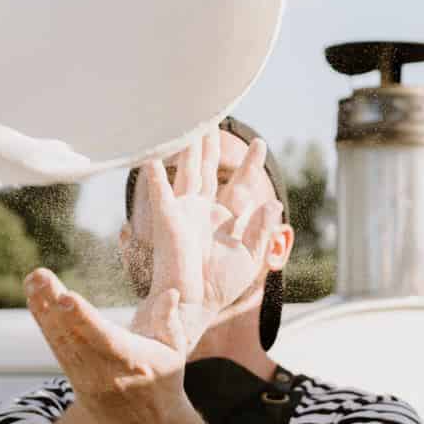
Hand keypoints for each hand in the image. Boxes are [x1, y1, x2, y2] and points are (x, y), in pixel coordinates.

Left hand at [24, 268, 190, 423]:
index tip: (65, 296)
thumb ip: (169, 321)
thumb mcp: (174, 352)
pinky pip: (57, 349)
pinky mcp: (74, 380)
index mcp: (131, 361)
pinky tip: (35, 301)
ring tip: (32, 281)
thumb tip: (172, 293)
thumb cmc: (164, 380)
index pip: (103, 337)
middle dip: (53, 304)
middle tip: (38, 276)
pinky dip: (45, 324)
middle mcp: (104, 371)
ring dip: (43, 310)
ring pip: (60, 341)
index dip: (82, 317)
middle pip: (73, 335)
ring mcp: (86, 378)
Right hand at [137, 129, 281, 347]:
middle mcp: (203, 212)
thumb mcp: (249, 259)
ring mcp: (185, 213)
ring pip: (187, 172)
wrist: (193, 307)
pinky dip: (155, 176)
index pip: (239, 185)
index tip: (259, 142)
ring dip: (188, 148)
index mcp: (224, 220)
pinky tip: (150, 156)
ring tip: (191, 122)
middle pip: (209, 170)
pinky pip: (161, 193)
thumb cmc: (218, 288)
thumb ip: (260, 230)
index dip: (248, 165)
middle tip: (215, 116)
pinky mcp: (168, 221)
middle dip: (212, 145)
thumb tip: (273, 202)